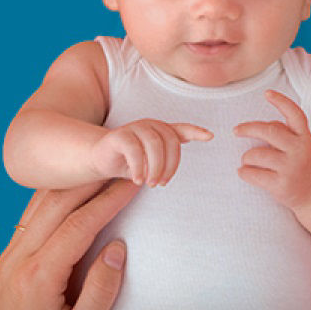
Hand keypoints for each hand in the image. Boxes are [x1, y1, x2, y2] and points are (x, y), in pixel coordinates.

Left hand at [0, 179, 139, 309]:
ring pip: (39, 206)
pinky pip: (30, 219)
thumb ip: (100, 292)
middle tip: (120, 164)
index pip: (79, 225)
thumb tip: (118, 247)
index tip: (132, 183)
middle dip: (91, 180)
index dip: (109, 200)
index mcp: (37, 278)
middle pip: (56, 205)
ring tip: (99, 170)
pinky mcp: (7, 264)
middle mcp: (17, 262)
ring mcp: (8, 260)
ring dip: (71, 184)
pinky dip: (53, 198)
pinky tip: (70, 192)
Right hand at [90, 118, 211, 186]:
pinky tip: (137, 180)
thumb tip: (178, 159)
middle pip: (170, 141)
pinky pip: (134, 149)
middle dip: (169, 165)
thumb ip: (166, 155)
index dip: (196, 131)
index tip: (210, 136)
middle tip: (162, 183)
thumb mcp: (150, 160)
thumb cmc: (130, 160)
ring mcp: (134, 128)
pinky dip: (138, 167)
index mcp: (160, 131)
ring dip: (155, 167)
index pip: (182, 129)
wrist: (100, 158)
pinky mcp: (119, 136)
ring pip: (154, 144)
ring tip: (150, 183)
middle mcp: (150, 126)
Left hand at [234, 91, 310, 209]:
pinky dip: (243, 172)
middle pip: (269, 131)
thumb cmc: (299, 161)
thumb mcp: (298, 143)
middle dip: (248, 128)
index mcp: (304, 136)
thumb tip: (254, 126)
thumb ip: (283, 131)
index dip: (281, 101)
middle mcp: (299, 150)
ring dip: (246, 156)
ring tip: (246, 160)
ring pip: (256, 154)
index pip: (295, 114)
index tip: (267, 93)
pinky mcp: (281, 185)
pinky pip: (252, 173)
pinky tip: (244, 171)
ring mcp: (291, 168)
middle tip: (236, 130)